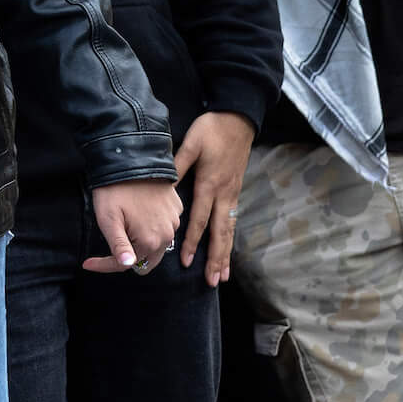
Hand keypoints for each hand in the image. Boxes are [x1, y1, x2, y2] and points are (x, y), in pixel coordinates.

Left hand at [83, 177, 181, 274]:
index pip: (127, 266)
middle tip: (112, 239)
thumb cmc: (114, 189)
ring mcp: (174, 220)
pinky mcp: (176, 207)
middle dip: (129, 255)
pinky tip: (140, 211)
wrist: (132, 158)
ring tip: (126, 222)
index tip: (88, 262)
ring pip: (157, 243)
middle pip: (147, 259)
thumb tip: (129, 265)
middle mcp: (168, 234)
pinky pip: (164, 225)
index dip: (105, 265)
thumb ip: (119, 246)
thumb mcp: (108, 219)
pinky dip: (152, 224)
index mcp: (151, 241)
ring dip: (142, 239)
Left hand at [173, 112, 255, 285]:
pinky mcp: (236, 191)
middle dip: (215, 259)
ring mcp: (232, 194)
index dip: (193, 241)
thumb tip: (164, 184)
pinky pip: (234, 221)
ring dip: (226, 254)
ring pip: (229, 230)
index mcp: (209, 185)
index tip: (188, 261)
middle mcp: (223, 194)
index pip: (200, 219)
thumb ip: (177, 164)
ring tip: (223, 276)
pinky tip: (229, 251)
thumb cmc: (212, 130)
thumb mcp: (192, 143)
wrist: (238, 120)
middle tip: (212, 282)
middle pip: (219, 233)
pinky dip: (231, 240)